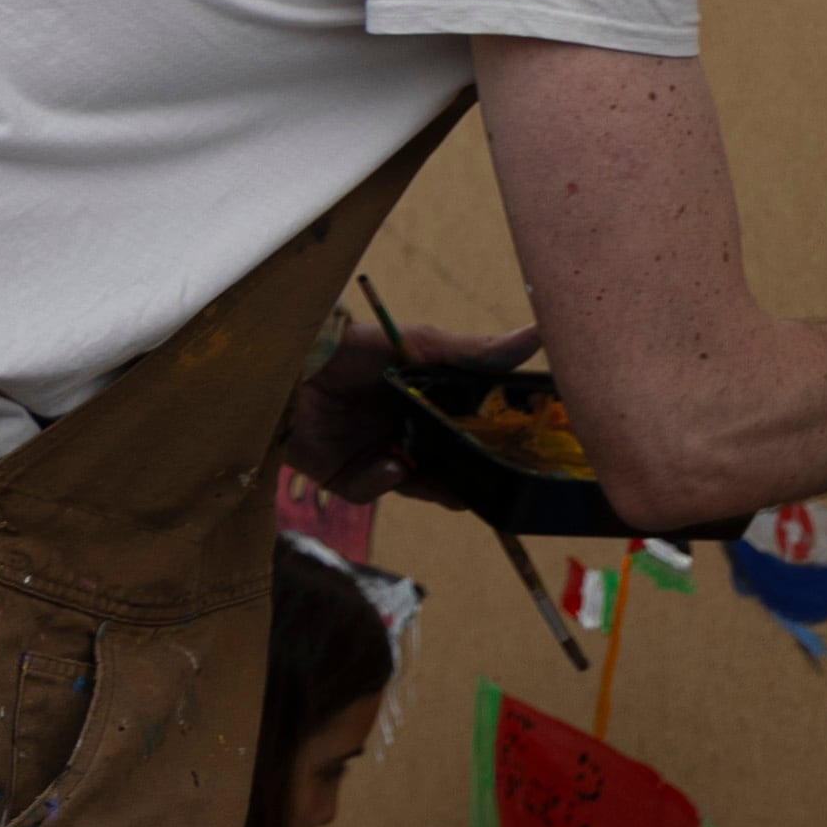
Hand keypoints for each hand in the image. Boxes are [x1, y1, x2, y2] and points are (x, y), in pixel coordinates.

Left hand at [279, 311, 541, 499]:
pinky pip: (376, 489)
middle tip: (497, 482)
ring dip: (438, 487)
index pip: (472, 423)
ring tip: (458, 491)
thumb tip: (537, 335)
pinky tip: (390, 464)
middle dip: (473, 474)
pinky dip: (384, 480)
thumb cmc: (355, 347)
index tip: (524, 447)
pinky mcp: (348, 476)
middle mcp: (407, 427)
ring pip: (419, 482)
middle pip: (450, 459)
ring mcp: (378, 453)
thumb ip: (475, 352)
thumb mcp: (420, 345)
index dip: (496, 438)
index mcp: (429, 398)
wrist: (289, 370)